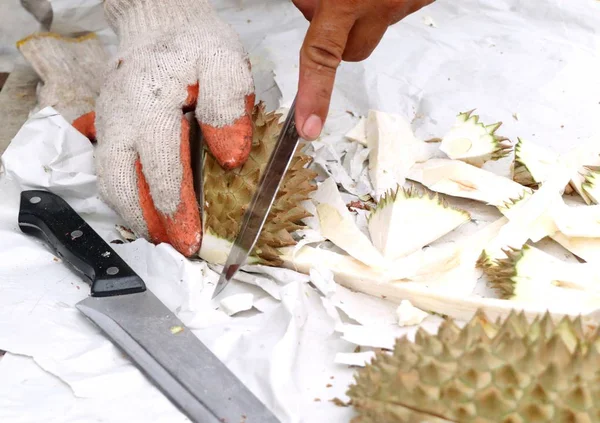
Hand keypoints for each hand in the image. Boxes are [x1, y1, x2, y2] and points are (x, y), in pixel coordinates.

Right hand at [78, 0, 254, 256]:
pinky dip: (125, 197)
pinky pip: (109, 170)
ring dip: (133, 214)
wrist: (162, 24)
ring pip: (109, 180)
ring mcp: (109, 123)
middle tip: (174, 246)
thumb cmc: (197, 46)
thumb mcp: (226, 65)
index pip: (160, 163)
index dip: (176, 204)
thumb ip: (227, 108)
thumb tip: (229, 156)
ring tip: (161, 238)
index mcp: (151, 101)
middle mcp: (121, 116)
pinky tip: (147, 212)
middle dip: (147, 220)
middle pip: (122, 180)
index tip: (192, 234)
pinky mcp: (107, 128)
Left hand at [292, 0, 434, 139]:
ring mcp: (407, 3)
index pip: (321, 57)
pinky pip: (395, 10)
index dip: (314, 96)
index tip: (308, 128)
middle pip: (353, 51)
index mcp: (348, 0)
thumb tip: (311, 13)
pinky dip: (384, 2)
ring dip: (364, 15)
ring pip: (375, 29)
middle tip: (333, 3)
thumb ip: (314, 0)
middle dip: (340, 35)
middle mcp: (381, 6)